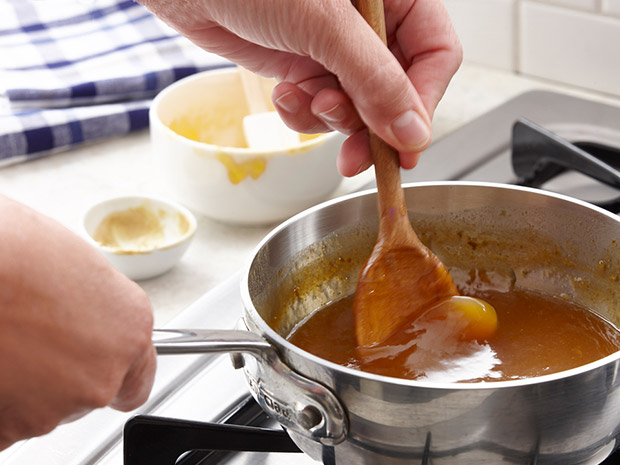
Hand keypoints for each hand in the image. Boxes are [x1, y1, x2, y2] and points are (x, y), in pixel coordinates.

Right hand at [0, 196, 155, 449]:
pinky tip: (0, 363)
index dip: (116, 368)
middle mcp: (106, 372)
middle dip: (67, 371)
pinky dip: (3, 403)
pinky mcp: (17, 424)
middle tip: (35, 338)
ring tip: (10, 342)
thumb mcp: (76, 264)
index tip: (99, 363)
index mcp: (131, 327)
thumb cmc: (18, 253)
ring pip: (50, 406)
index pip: (139, 374)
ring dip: (31, 385)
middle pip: (93, 389)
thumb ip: (94, 301)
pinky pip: (11, 423)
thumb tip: (82, 306)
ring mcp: (62, 404)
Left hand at [138, 0, 461, 174]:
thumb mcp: (322, 25)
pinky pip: (320, 105)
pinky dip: (303, 113)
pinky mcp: (302, 63)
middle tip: (354, 151)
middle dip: (371, 122)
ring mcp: (334, 46)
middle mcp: (367, 22)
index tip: (404, 143)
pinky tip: (283, 96)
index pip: (435, 54)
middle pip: (397, 88)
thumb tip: (413, 133)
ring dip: (333, 119)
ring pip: (357, 104)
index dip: (423, 103)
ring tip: (307, 103)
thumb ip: (375, 80)